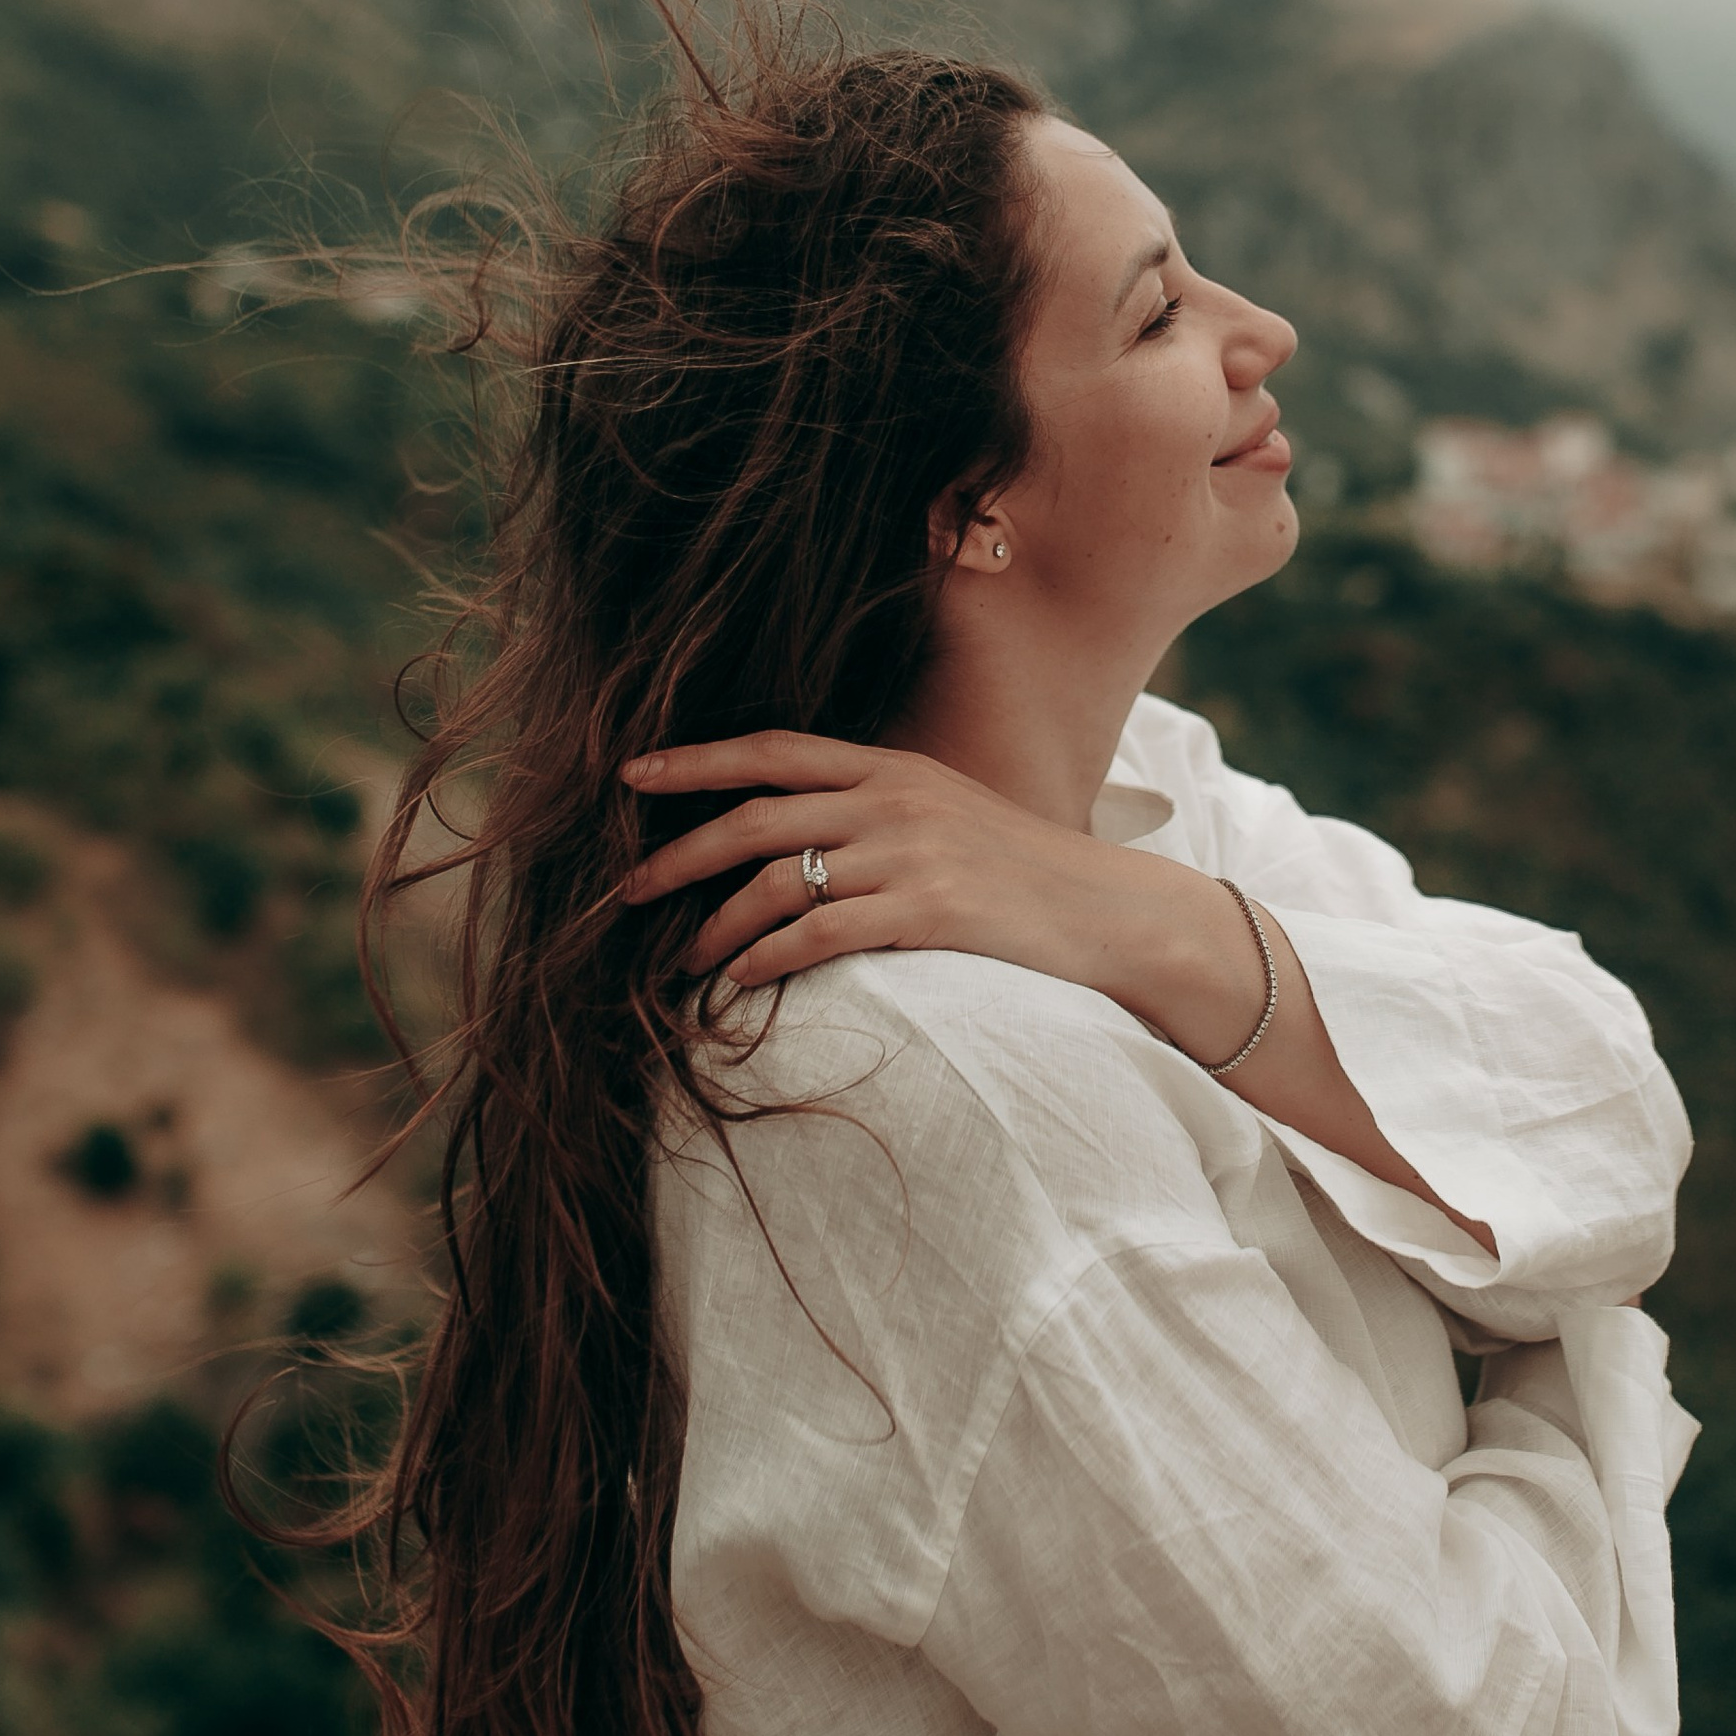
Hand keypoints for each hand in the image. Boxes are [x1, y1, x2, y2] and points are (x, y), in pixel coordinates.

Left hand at [618, 731, 1260, 1054]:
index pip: (774, 749)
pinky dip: (764, 962)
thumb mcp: (948, 816)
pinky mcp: (928, 911)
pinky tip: (739, 986)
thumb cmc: (1025, 874)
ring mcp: (911, 853)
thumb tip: (796, 837)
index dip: (696, 761)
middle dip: (678, 855)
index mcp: (893, 768)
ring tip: (682, 964)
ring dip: (714, 928)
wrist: (1111, 913)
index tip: (631, 774)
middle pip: (755, 816)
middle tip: (624, 891)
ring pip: (776, 881)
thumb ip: (877, 812)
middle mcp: (894, 800)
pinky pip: (817, 934)